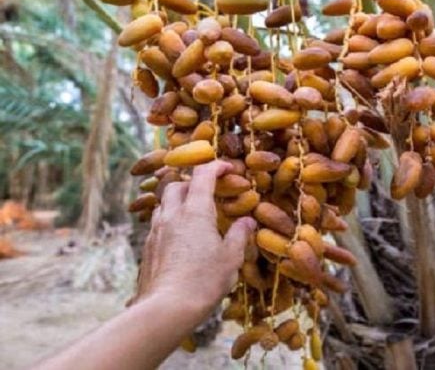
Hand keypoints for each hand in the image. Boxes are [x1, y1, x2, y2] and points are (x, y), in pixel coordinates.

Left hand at [130, 160, 255, 319]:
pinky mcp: (147, 248)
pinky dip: (170, 221)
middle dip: (192, 183)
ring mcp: (156, 231)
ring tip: (193, 214)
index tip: (227, 168)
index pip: (202, 175)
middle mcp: (172, 215)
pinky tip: (180, 238)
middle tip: (208, 193)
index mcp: (195, 211)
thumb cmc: (203, 281)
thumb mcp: (230, 258)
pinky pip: (157, 224)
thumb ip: (239, 235)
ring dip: (178, 201)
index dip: (215, 166)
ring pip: (164, 204)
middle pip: (177, 185)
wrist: (166, 308)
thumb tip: (247, 221)